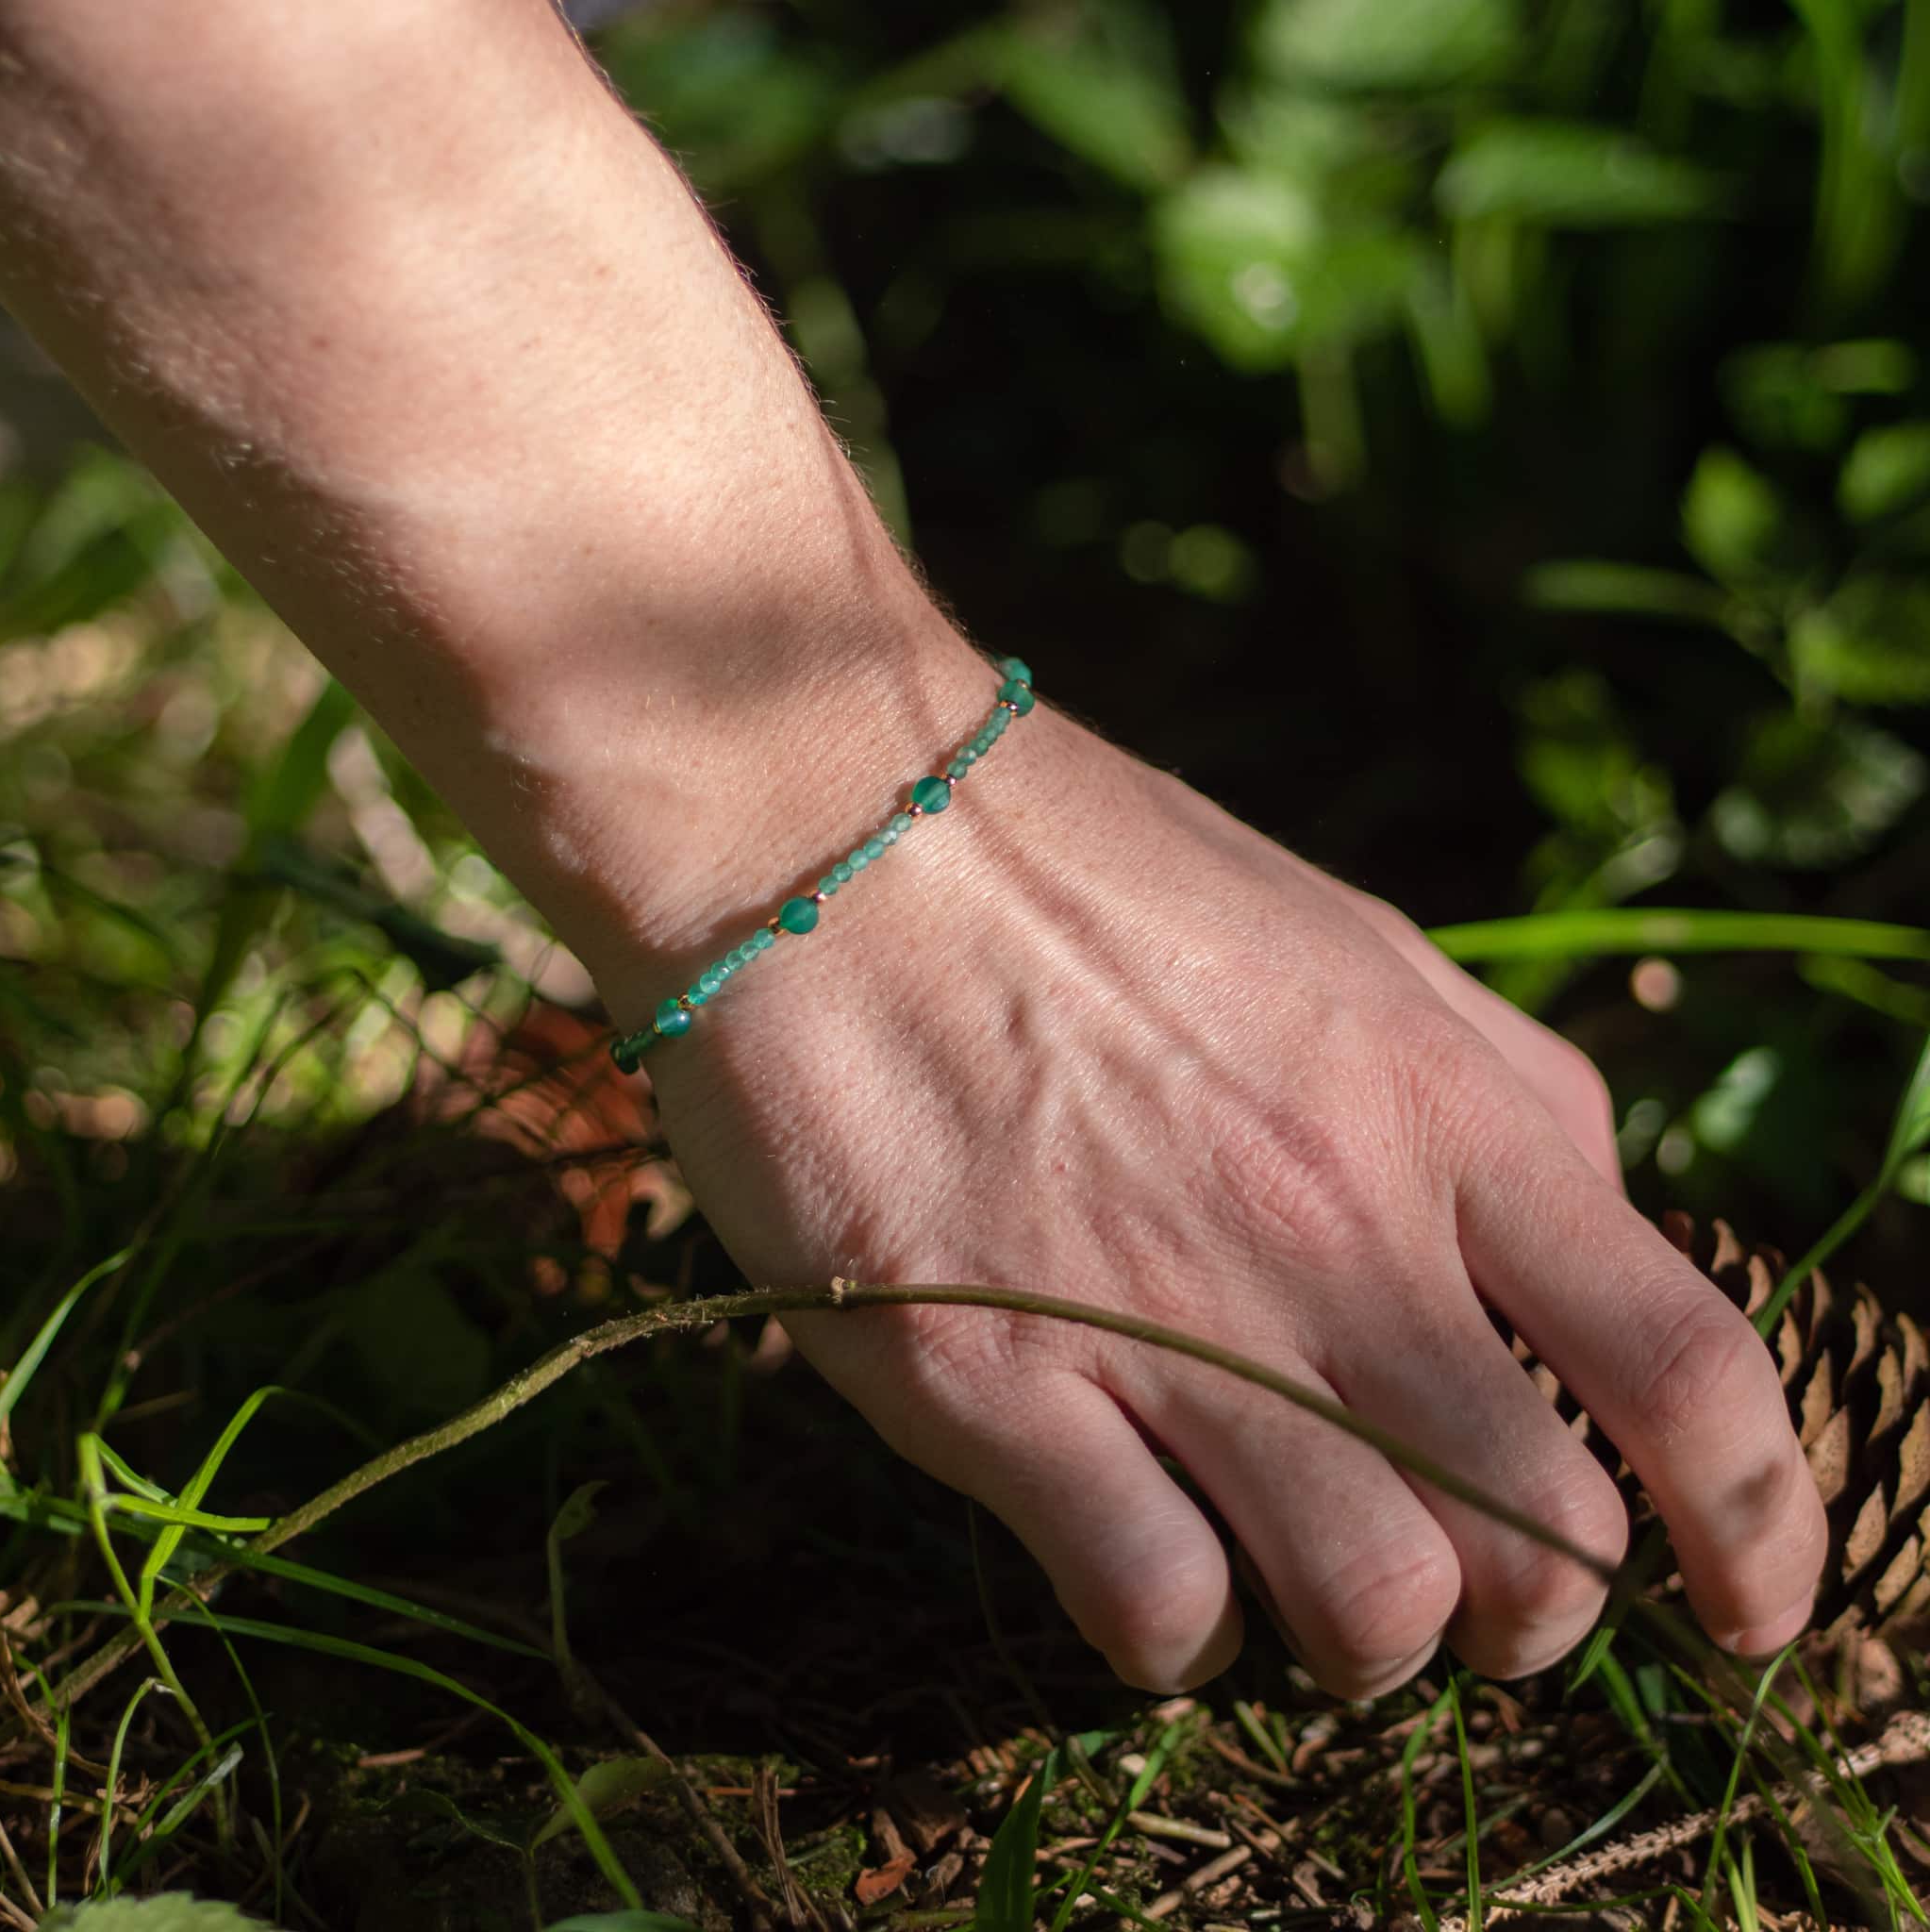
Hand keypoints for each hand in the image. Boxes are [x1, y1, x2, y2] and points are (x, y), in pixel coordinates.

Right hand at [621, 691, 1826, 1693]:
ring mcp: (1163, 1307)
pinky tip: (1140, 1567)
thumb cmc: (1082, 873)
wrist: (827, 816)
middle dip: (1530, 1619)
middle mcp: (1332, 1225)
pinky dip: (1176, 1633)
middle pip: (1542, 1542)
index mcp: (1443, 1106)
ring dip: (1357, 1647)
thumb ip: (1482, 1094)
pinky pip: (1155, 1603)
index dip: (1757, 1528)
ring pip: (1370, 1610)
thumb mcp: (1343, 946)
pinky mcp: (988, 1373)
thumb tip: (1569, 1240)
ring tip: (1291, 1595)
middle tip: (1457, 1595)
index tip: (1745, 1611)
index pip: (1686, 1368)